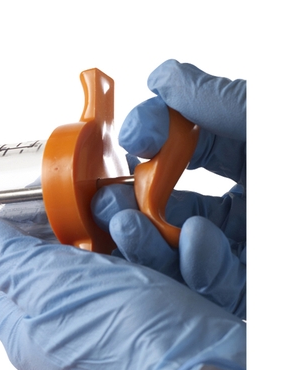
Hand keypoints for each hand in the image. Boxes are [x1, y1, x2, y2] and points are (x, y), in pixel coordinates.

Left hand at [0, 213, 245, 369]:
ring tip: (147, 229)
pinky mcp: (163, 326)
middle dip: (86, 231)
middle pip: (63, 264)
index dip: (15, 235)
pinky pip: (163, 279)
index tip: (39, 202)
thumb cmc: (122, 340)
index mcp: (27, 329)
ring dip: (136, 239)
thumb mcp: (45, 284)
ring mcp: (116, 331)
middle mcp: (66, 334)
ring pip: (118, 266)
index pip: (2, 274)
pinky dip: (175, 258)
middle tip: (104, 210)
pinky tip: (187, 248)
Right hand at [92, 61, 245, 317]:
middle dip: (128, 200)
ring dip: (143, 238)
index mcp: (255, 159)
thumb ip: (218, 102)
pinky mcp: (247, 292)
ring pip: (176, 249)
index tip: (134, 132)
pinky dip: (193, 265)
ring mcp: (244, 251)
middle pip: (170, 203)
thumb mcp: (268, 122)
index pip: (191, 145)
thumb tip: (164, 77)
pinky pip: (208, 284)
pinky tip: (194, 243)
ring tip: (123, 225)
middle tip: (102, 196)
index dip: (155, 137)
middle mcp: (249, 207)